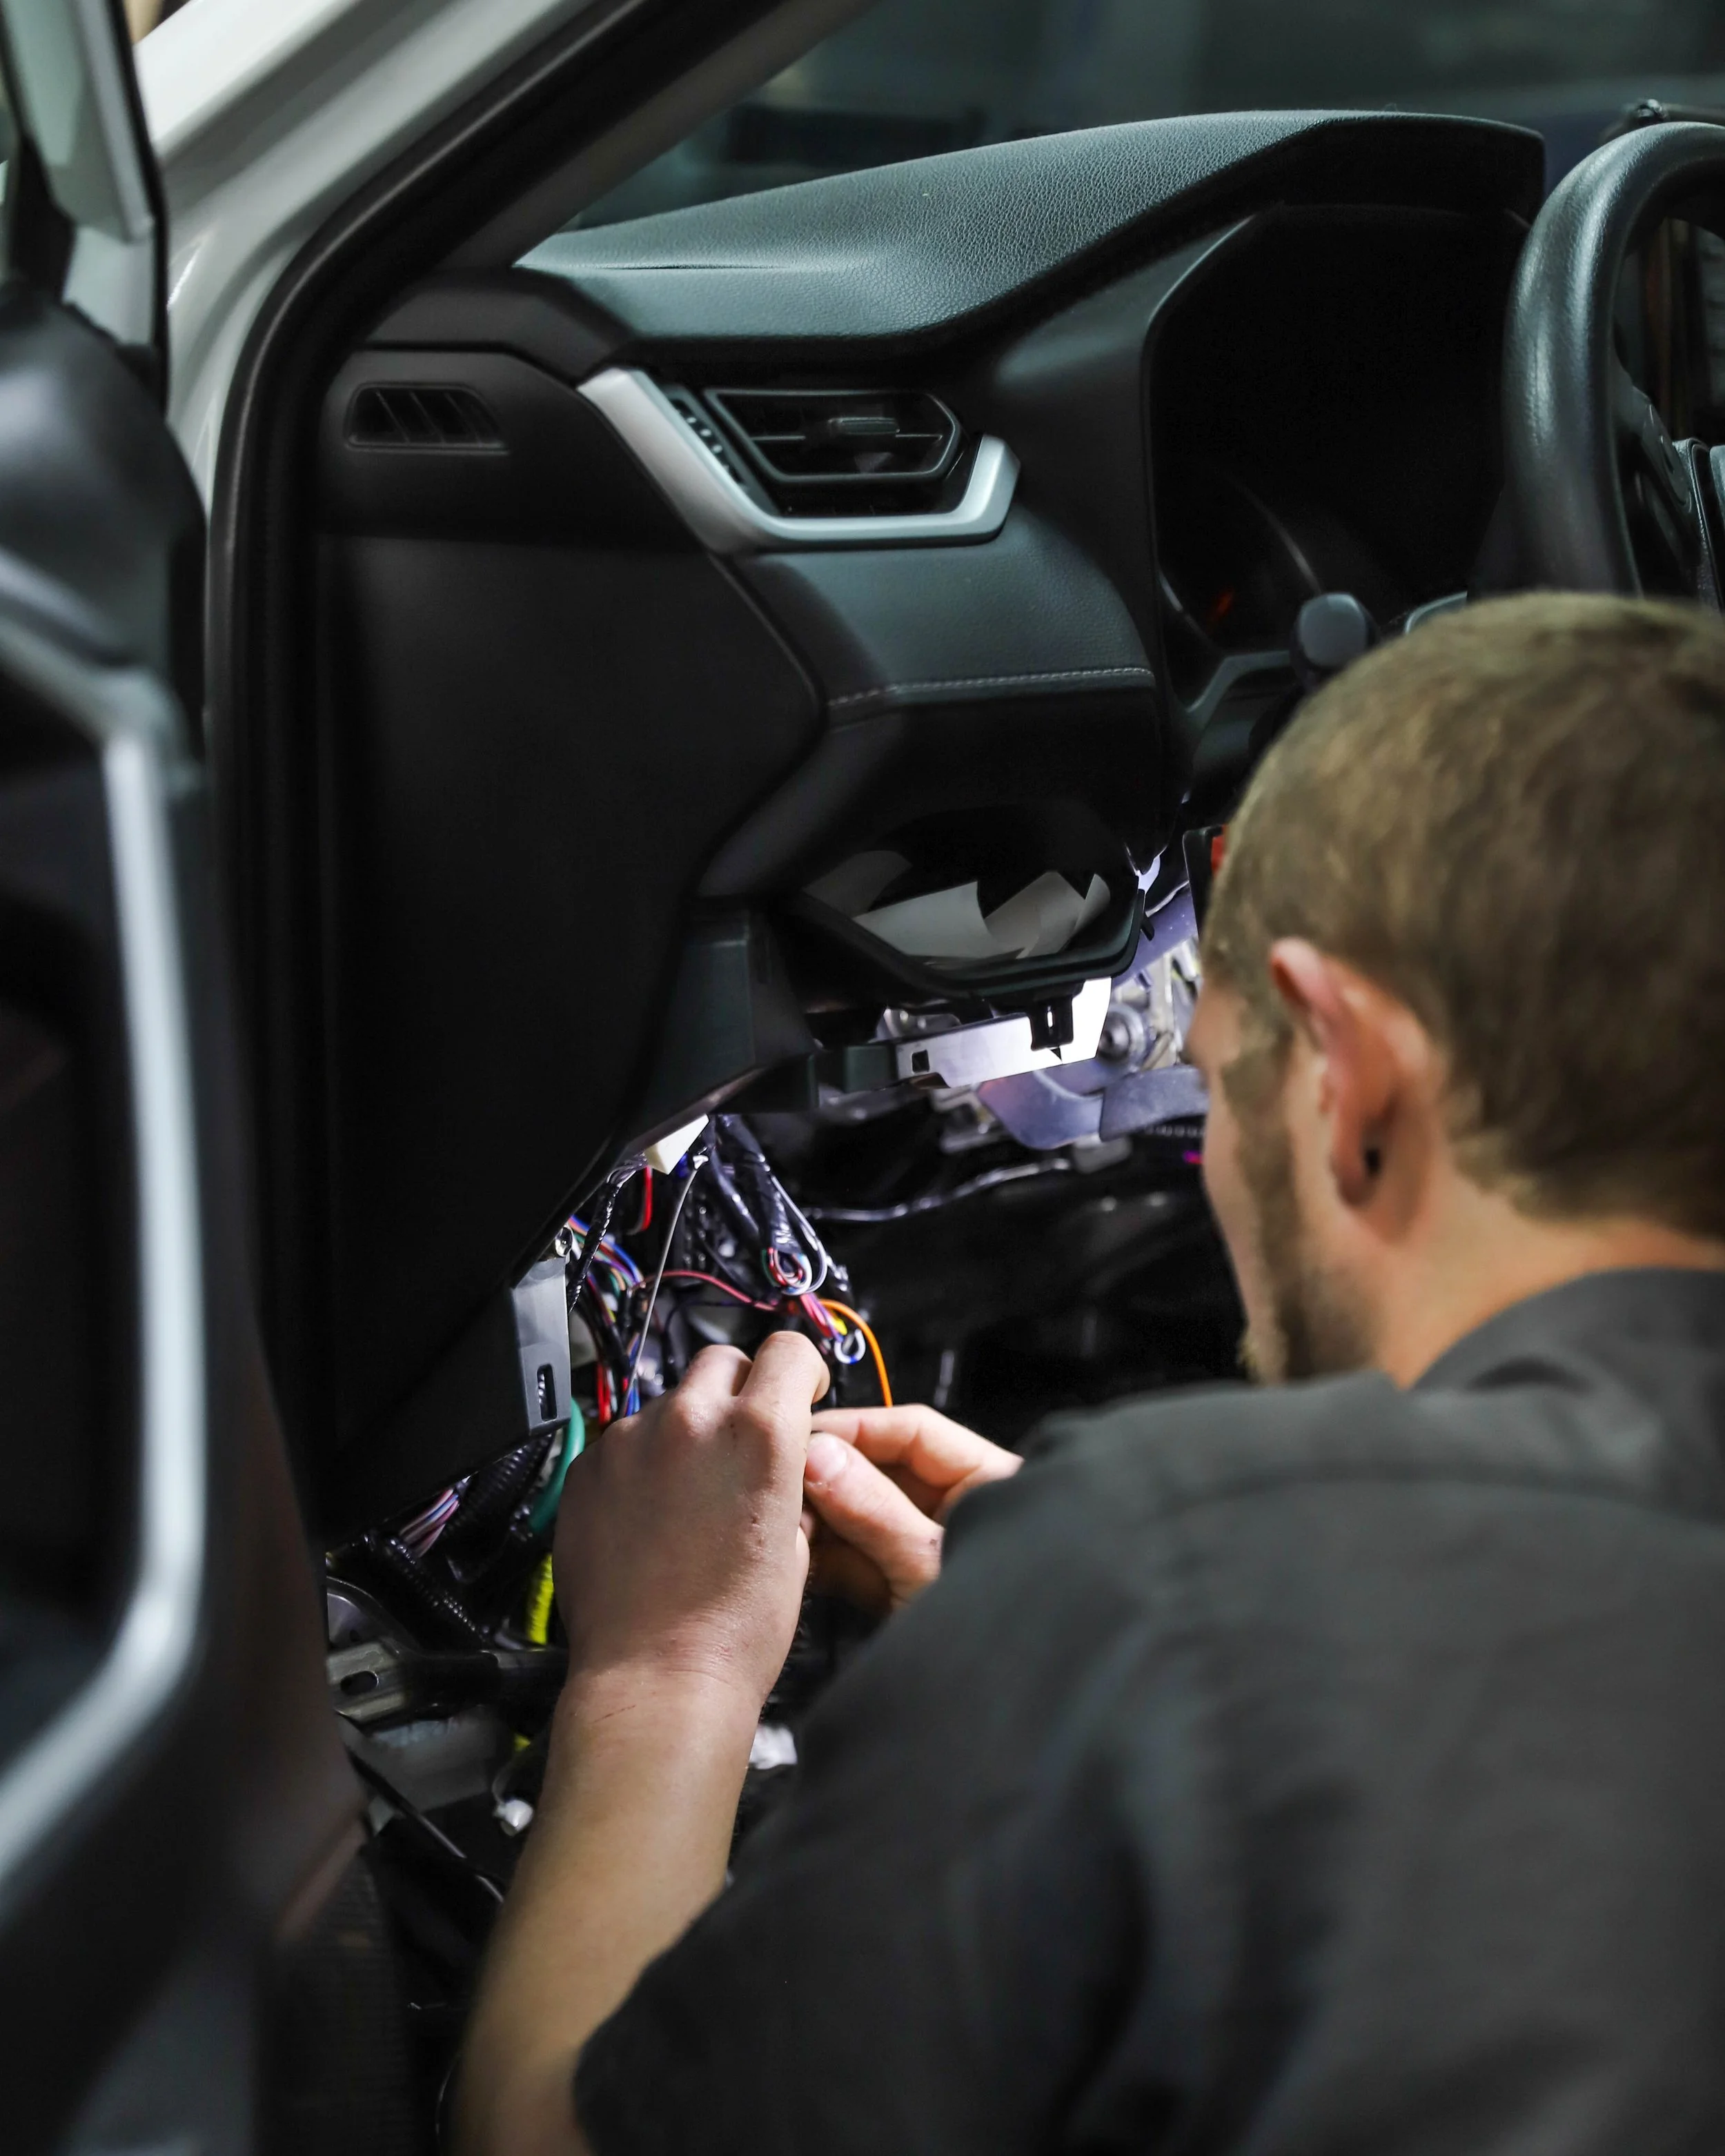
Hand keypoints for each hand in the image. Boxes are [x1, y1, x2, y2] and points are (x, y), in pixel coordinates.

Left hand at [553, 1334, 828, 1714]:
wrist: (656, 1679)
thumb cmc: (733, 1630)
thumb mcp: (797, 1546)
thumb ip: (788, 1480)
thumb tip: (782, 1463)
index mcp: (759, 1433)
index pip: (788, 1350)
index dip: (800, 1371)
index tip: (797, 1390)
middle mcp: (693, 1422)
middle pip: (723, 1361)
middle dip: (741, 1391)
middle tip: (742, 1440)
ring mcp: (631, 1441)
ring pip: (670, 1402)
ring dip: (687, 1431)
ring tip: (689, 1495)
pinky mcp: (588, 1468)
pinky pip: (623, 1440)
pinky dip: (641, 1463)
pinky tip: (650, 1515)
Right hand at [801, 1404, 1021, 1615]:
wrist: (1009, 1717)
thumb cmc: (1004, 1631)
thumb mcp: (930, 1563)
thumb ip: (875, 1510)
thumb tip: (821, 1458)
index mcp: (988, 1484)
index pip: (914, 1431)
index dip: (856, 1429)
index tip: (804, 1436)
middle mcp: (956, 1512)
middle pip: (881, 1471)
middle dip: (829, 1477)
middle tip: (782, 1484)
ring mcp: (924, 1553)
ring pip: (861, 1517)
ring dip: (820, 1519)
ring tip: (782, 1523)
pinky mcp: (898, 1594)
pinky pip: (856, 1563)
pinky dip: (824, 1559)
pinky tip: (794, 1557)